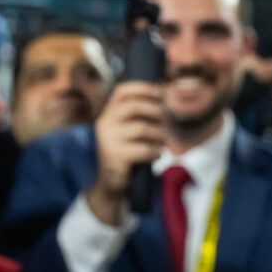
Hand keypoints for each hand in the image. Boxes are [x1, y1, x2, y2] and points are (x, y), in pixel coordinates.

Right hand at [89, 81, 166, 223]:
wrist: (110, 183)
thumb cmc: (126, 152)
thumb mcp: (128, 129)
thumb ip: (140, 114)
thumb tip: (164, 92)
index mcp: (107, 113)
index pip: (122, 91)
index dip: (143, 88)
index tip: (161, 92)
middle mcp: (105, 123)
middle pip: (135, 106)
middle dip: (157, 111)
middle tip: (166, 123)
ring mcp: (108, 139)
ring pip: (143, 127)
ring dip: (160, 134)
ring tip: (163, 141)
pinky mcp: (116, 156)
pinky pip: (145, 148)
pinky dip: (156, 151)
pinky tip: (157, 155)